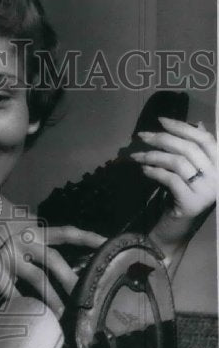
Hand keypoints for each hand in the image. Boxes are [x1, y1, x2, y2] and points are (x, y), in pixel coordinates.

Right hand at [0, 224, 106, 315]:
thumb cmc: (5, 275)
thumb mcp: (26, 261)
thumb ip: (46, 262)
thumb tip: (78, 281)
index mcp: (33, 234)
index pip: (65, 232)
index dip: (87, 237)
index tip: (107, 243)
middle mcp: (20, 239)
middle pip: (54, 259)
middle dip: (71, 280)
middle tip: (83, 298)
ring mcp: (6, 253)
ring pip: (38, 277)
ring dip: (53, 298)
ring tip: (61, 313)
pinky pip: (15, 293)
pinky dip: (25, 305)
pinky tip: (32, 315)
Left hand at [132, 117, 216, 255]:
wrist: (179, 227)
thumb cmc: (185, 194)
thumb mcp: (193, 170)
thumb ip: (197, 148)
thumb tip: (198, 124)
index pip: (205, 139)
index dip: (183, 127)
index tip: (161, 120)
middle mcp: (218, 176)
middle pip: (189, 148)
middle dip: (162, 139)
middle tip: (141, 136)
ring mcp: (207, 190)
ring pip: (178, 163)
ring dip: (153, 156)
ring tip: (137, 155)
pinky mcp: (191, 202)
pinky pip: (170, 180)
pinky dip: (155, 172)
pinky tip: (143, 170)